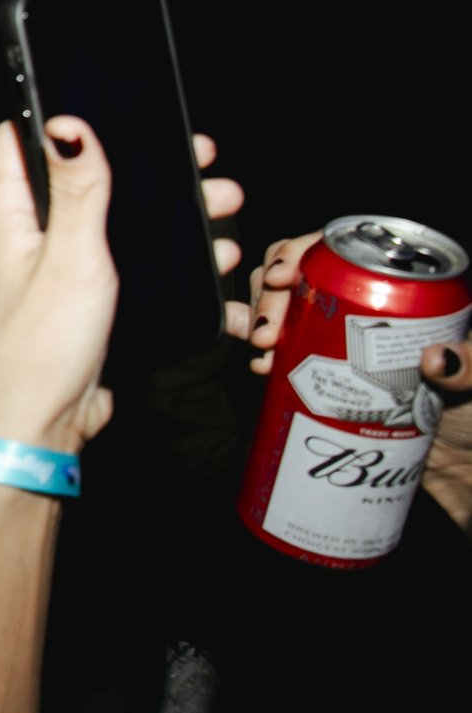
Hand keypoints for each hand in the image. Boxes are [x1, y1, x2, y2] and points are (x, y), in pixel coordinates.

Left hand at [0, 120, 240, 452]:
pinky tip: (210, 261)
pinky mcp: (83, 302)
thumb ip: (77, 189)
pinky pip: (128, 268)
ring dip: (170, 215)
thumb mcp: (71, 255)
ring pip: (118, 225)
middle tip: (199, 162)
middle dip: (145, 168)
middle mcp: (29, 238)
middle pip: (87, 180)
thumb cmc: (38, 347)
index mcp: (10, 216)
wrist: (38, 428)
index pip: (20, 140)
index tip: (115, 102)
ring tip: (222, 206)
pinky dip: (166, 261)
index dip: (64, 115)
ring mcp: (57, 270)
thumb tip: (69, 124)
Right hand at [229, 230, 470, 395]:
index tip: (282, 277)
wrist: (465, 462)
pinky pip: (285, 350)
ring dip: (262, 321)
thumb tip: (435, 358)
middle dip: (272, 295)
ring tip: (263, 351)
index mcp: (401, 290)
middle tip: (267, 332)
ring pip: (287, 308)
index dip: (300, 252)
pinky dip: (265, 351)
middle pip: (302, 278)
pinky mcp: (327, 373)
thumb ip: (470, 366)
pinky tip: (263, 367)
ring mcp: (341, 338)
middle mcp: (365, 307)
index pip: (339, 251)